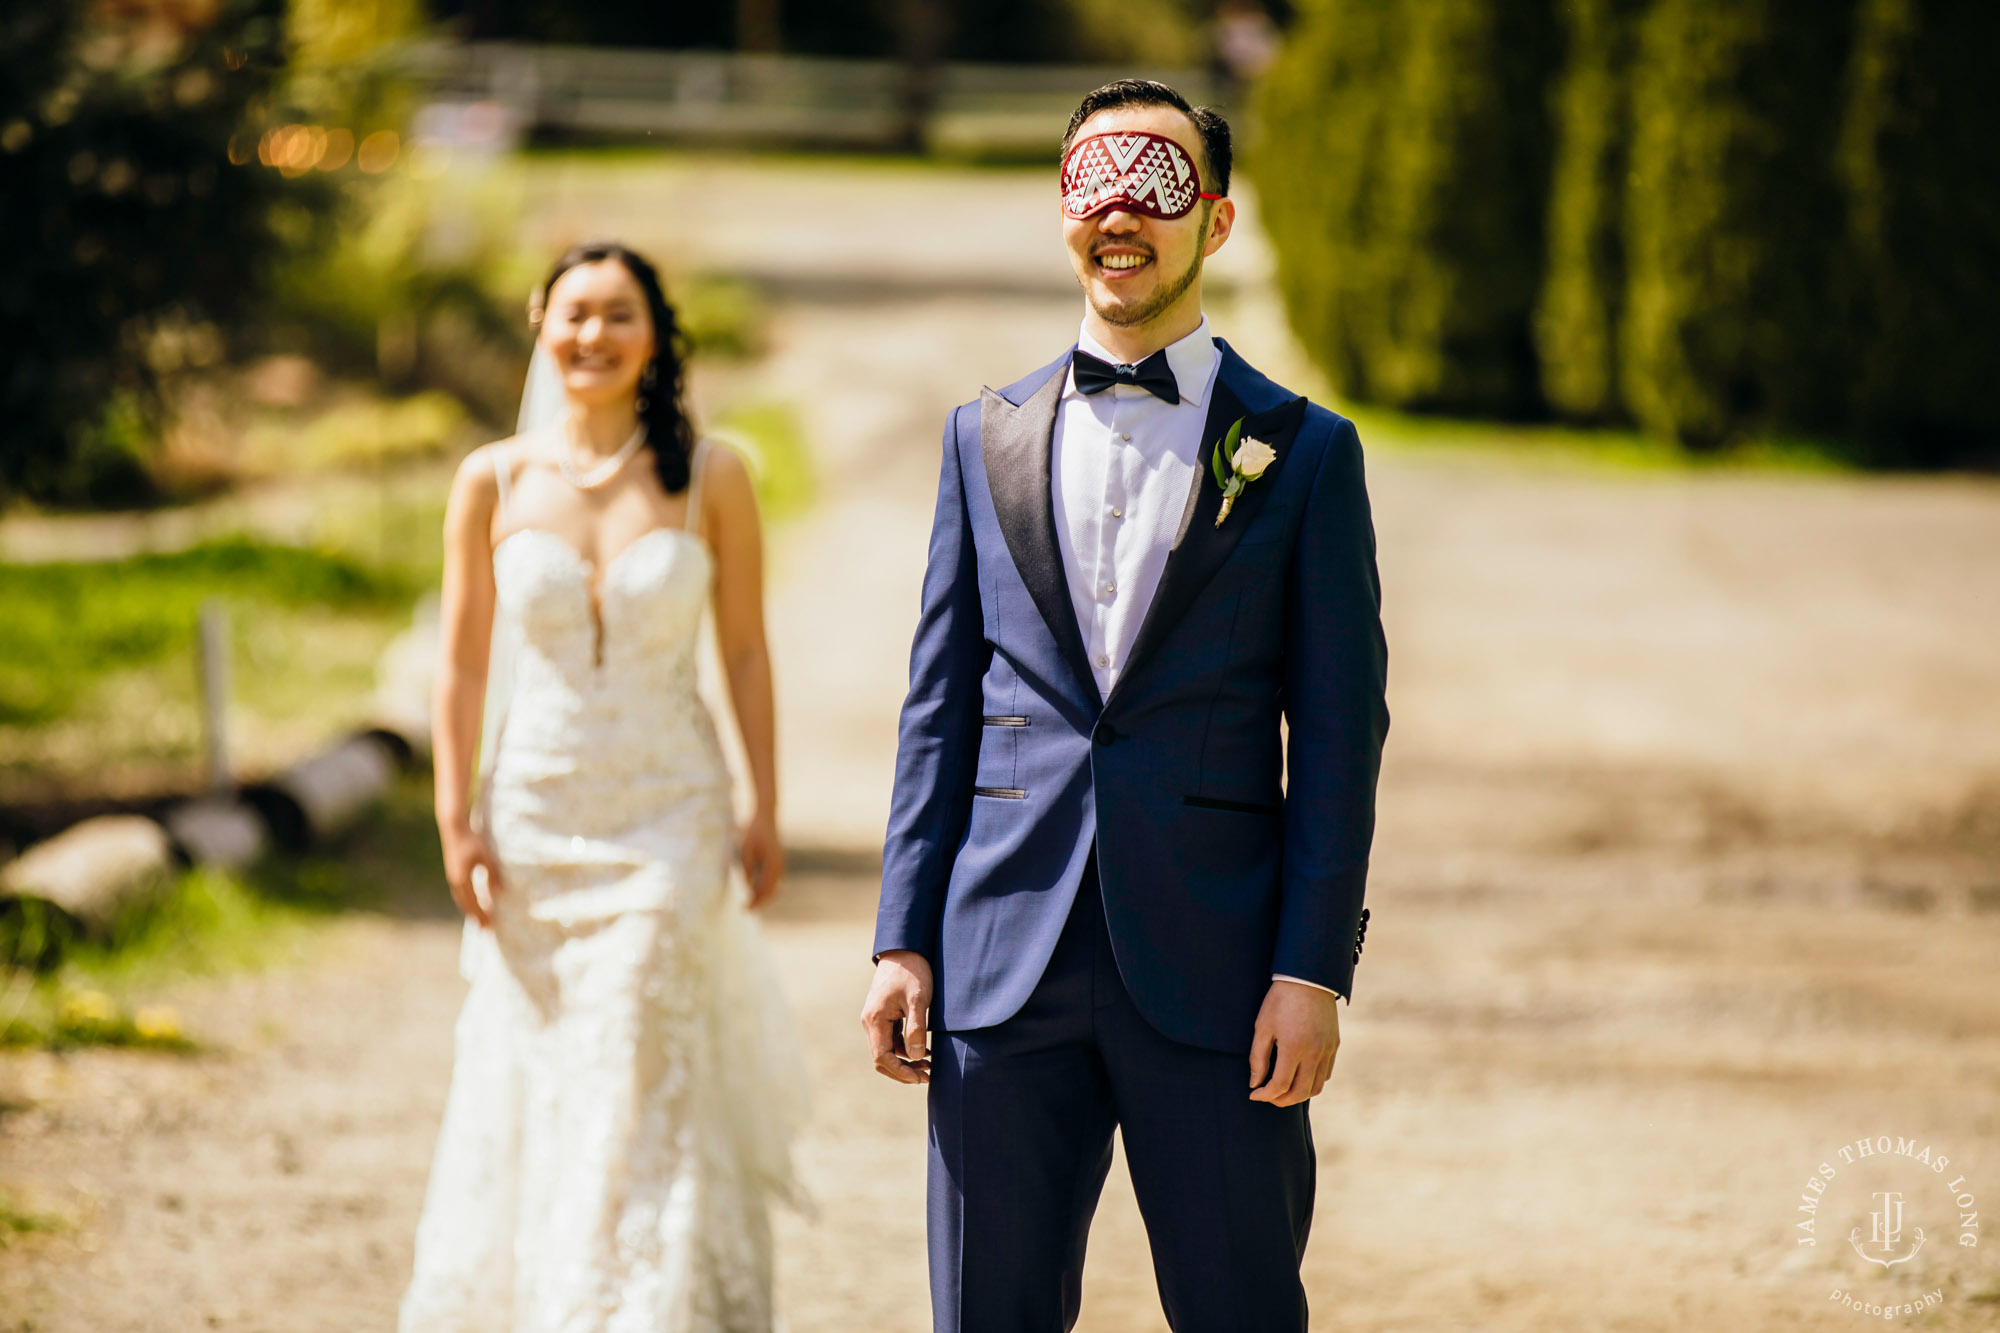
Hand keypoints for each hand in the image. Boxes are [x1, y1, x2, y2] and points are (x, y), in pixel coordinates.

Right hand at [440, 821, 502, 928]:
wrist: (453, 826)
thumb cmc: (472, 840)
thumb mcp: (486, 856)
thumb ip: (493, 874)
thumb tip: (500, 893)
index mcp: (462, 879)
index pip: (473, 902)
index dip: (482, 915)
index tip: (489, 926)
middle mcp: (455, 880)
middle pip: (466, 904)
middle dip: (475, 916)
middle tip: (484, 929)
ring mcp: (453, 875)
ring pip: (461, 898)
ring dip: (470, 909)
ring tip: (478, 918)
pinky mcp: (454, 870)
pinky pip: (461, 891)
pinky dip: (467, 899)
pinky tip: (473, 899)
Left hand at [739, 807, 783, 909]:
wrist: (766, 816)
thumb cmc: (754, 831)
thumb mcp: (746, 849)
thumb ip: (747, 869)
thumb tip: (747, 887)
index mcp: (773, 864)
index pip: (765, 889)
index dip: (756, 901)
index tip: (745, 910)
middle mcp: (779, 866)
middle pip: (770, 891)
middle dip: (759, 902)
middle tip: (746, 911)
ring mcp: (779, 863)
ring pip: (772, 886)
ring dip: (761, 896)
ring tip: (749, 903)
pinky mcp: (775, 861)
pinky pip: (771, 879)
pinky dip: (764, 888)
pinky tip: (754, 892)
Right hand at [860, 950, 933, 1084]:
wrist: (904, 948)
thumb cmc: (912, 971)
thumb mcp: (918, 999)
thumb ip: (916, 1028)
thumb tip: (917, 1057)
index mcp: (875, 1019)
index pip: (882, 1057)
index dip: (901, 1072)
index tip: (921, 1078)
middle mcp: (870, 1021)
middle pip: (882, 1058)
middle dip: (903, 1071)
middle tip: (928, 1076)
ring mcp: (875, 1018)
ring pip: (887, 1050)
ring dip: (906, 1060)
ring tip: (931, 1064)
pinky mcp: (883, 1015)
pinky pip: (891, 1039)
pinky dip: (905, 1048)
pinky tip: (924, 1050)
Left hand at [1248, 978, 1340, 1106]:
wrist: (1308, 978)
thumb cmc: (1280, 1000)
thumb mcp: (1263, 1026)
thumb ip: (1258, 1058)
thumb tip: (1255, 1083)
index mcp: (1294, 1047)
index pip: (1280, 1085)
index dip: (1265, 1095)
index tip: (1254, 1094)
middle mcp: (1314, 1052)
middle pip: (1300, 1093)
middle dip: (1281, 1100)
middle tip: (1268, 1097)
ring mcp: (1327, 1050)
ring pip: (1316, 1087)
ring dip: (1299, 1094)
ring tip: (1283, 1090)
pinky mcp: (1334, 1045)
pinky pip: (1326, 1073)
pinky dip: (1312, 1081)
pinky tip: (1299, 1076)